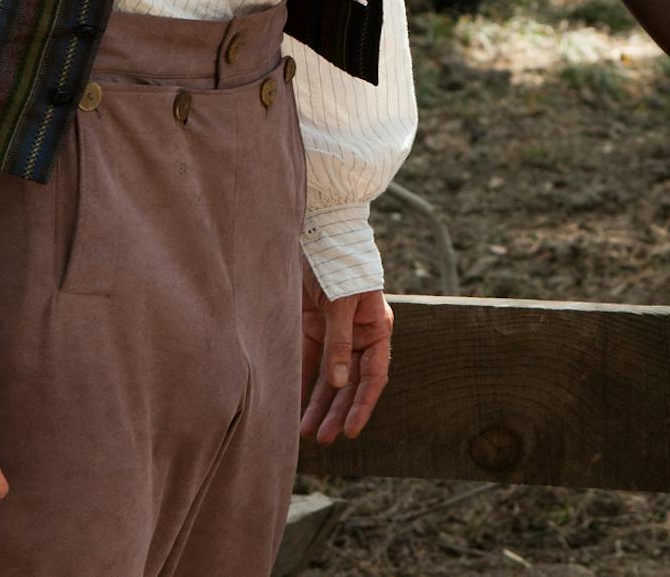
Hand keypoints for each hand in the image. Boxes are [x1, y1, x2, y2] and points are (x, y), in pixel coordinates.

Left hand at [301, 276, 392, 444]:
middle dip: (338, 411)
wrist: (317, 231)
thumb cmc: (339, 262)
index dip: (363, 404)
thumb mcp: (342, 302)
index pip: (374, 375)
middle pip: (350, 382)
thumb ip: (339, 342)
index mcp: (376, 328)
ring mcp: (334, 333)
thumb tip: (338, 383)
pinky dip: (302, 383)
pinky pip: (308, 362)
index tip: (352, 431)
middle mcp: (358, 335)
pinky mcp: (312, 327)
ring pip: (329, 378)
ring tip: (306, 432)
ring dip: (319, 403)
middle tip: (324, 438)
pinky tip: (292, 404)